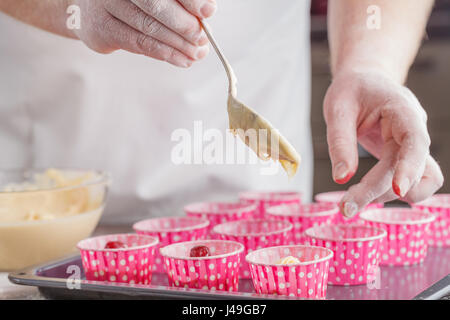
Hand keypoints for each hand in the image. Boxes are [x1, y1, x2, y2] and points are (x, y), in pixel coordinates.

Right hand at [69, 0, 215, 66]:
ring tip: (196, 54)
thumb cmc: (132, 1)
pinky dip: (164, 53)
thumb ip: (179, 1)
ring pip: (148, 28)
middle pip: (155, 5)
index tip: (208, 11)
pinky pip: (138, 44)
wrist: (90, 9)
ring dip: (178, 45)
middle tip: (202, 38)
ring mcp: (104, 5)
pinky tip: (181, 59)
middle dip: (184, 25)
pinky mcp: (100, 29)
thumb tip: (205, 13)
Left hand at [323, 69, 443, 216]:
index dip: (410, 167)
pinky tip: (368, 194)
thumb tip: (341, 179)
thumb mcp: (337, 109)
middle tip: (345, 208)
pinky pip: (414, 181)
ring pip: (419, 181)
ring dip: (389, 195)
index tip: (398, 190)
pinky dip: (393, 192)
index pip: (415, 141)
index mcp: (401, 110)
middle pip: (409, 169)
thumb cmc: (351, 90)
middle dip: (378, 191)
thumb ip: (340, 142)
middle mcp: (414, 129)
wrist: (363, 80)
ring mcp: (412, 145)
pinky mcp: (405, 156)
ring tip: (354, 199)